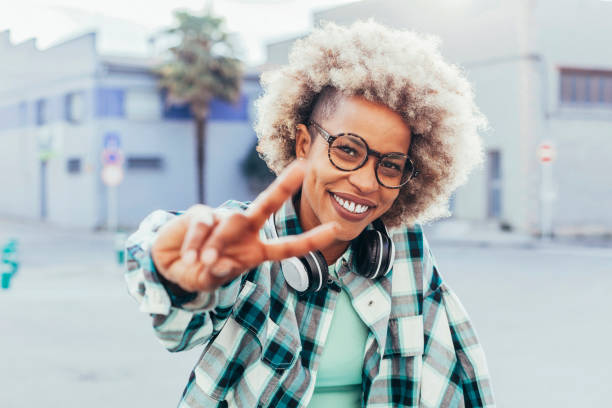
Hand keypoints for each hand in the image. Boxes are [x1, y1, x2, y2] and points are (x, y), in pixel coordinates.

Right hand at [151, 160, 338, 292]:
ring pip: (229, 223)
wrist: (169, 265)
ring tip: (203, 263)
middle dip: (283, 187)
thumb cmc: (198, 272)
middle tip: (301, 168)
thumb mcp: (211, 279)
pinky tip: (188, 257)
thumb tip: (219, 262)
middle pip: (266, 206)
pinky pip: (203, 225)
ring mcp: (223, 219)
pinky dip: (195, 245)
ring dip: (217, 245)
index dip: (311, 240)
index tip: (335, 229)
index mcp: (255, 250)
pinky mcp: (201, 214)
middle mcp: (244, 230)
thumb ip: (219, 272)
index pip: (288, 247)